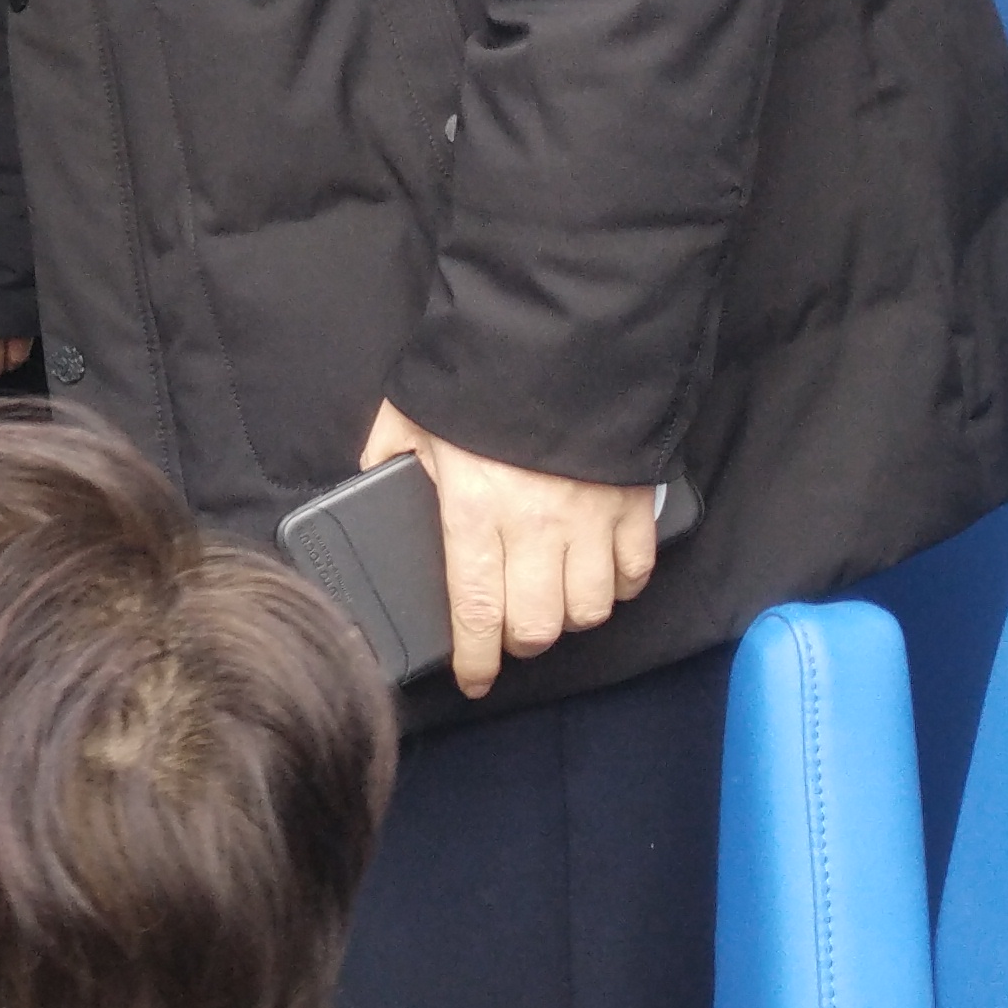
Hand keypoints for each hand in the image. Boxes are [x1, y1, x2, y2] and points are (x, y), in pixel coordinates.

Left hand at [357, 400, 659, 700]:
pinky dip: (619, 584)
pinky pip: (635, 571)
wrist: (560, 327)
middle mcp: (536, 527)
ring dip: (569, 615)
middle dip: (519, 641)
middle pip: (537, 625)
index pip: (477, 611)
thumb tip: (372, 482)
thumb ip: (388, 454)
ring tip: (552, 602)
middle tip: (506, 630)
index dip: (475, 660)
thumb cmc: (479, 373)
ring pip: (590, 608)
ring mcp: (591, 518)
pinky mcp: (633, 502)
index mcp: (475, 511)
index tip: (473, 679)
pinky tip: (600, 575)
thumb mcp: (412, 411)